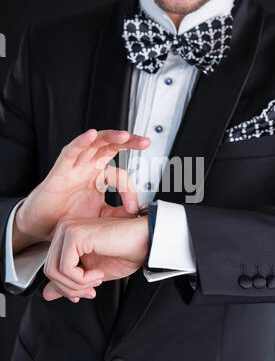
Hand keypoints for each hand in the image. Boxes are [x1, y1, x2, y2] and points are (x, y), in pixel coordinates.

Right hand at [13, 129, 149, 252]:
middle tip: (145, 142)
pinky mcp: (60, 169)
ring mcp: (75, 165)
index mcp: (99, 176)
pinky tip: (91, 135)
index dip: (130, 190)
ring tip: (125, 136)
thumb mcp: (100, 217)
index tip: (133, 209)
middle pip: (111, 146)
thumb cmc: (69, 217)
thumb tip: (138, 213)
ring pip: (94, 143)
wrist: (44, 225)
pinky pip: (71, 151)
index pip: (121, 174)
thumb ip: (118, 213)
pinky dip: (81, 141)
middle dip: (129, 142)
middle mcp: (89, 166)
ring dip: (110, 138)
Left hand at [43, 215, 148, 301]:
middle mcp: (64, 228)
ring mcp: (68, 229)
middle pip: (50, 271)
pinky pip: (65, 268)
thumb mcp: (91, 274)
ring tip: (97, 279)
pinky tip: (99, 273)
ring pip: (54, 271)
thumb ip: (70, 282)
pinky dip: (82, 279)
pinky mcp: (74, 234)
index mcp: (67, 235)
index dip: (66, 287)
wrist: (146, 241)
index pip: (51, 267)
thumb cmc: (125, 253)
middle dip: (71, 288)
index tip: (86, 291)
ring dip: (78, 285)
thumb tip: (47, 294)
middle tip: (92, 290)